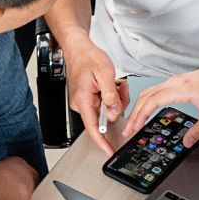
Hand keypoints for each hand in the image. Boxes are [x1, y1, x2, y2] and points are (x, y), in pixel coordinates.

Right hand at [61, 33, 128, 156]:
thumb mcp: (105, 73)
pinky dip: (111, 96)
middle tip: (120, 89)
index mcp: (83, 100)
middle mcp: (81, 103)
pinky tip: (111, 85)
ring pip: (107, 110)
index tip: (109, 151)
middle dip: (117, 106)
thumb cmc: (87, 57)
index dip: (102, 141)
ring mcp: (85, 101)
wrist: (78, 48)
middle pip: (105, 117)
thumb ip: (111, 94)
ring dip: (115, 99)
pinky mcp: (89, 98)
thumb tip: (114, 110)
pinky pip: (104, 103)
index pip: (93, 127)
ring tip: (114, 83)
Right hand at [122, 57, 198, 146]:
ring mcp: (174, 81)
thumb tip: (187, 142)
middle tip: (128, 129)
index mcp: (181, 89)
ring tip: (134, 122)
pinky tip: (146, 110)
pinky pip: (155, 91)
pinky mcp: (176, 82)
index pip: (152, 101)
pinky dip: (147, 101)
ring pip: (148, 92)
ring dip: (139, 107)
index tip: (134, 126)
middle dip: (134, 114)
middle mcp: (174, 83)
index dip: (140, 115)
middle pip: (145, 97)